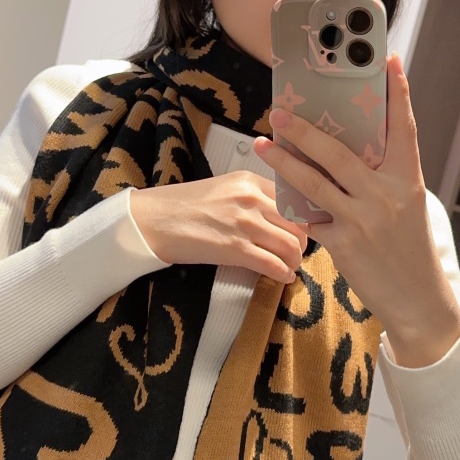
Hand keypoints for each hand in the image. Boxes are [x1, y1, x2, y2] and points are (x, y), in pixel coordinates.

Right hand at [128, 172, 307, 284]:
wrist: (155, 220)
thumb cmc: (185, 206)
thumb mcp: (224, 188)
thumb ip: (252, 196)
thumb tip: (279, 215)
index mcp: (250, 181)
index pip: (293, 200)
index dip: (304, 220)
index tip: (305, 232)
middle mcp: (252, 199)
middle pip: (298, 224)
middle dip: (304, 243)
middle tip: (299, 253)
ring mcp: (245, 224)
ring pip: (291, 245)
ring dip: (296, 261)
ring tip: (291, 267)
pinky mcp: (236, 249)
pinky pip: (273, 264)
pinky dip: (284, 274)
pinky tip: (284, 278)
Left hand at [253, 51, 459, 366]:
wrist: (417, 299)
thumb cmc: (411, 252)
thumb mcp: (409, 209)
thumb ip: (384, 181)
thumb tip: (351, 157)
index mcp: (408, 180)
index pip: (404, 129)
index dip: (398, 94)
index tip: (390, 63)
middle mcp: (386, 194)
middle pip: (338, 152)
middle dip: (305, 130)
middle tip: (280, 114)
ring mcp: (363, 219)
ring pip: (314, 181)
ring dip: (284, 161)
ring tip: (263, 144)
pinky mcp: (343, 244)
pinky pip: (310, 218)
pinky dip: (294, 207)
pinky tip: (277, 195)